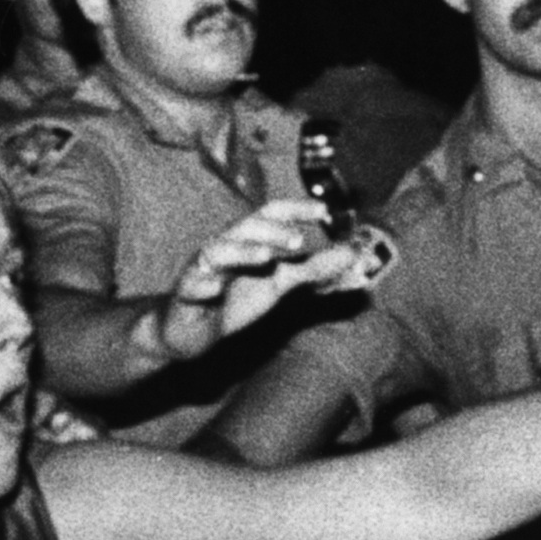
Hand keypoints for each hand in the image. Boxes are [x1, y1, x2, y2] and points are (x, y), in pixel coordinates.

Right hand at [153, 199, 367, 360]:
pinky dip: (205, 284)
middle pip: (245, 227)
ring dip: (244, 252)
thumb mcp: (279, 284)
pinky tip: (217, 289)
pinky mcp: (185, 293)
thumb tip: (355, 257)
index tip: (323, 210)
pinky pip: (192, 284)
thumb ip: (314, 270)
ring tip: (268, 258)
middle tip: (299, 241)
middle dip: (272, 231)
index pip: (270, 214)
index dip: (295, 208)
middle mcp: (224, 247)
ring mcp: (202, 269)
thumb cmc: (233, 298)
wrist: (190, 331)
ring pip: (218, 251)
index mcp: (247, 240)